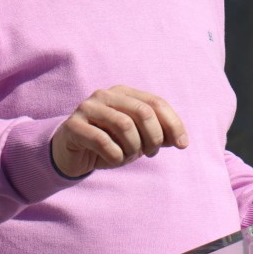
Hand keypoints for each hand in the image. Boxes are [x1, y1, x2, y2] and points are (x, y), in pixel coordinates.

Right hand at [51, 85, 188, 178]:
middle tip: (151, 154)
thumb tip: (181, 140)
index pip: (156, 103)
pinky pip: (102, 141)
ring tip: (130, 157)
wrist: (69, 155)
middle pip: (143, 112)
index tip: (183, 145)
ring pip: (124, 125)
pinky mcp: (73, 126)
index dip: (173, 124)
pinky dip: (115, 156)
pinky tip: (114, 160)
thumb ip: (157, 134)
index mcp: (124, 93)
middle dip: (154, 137)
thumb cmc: (109, 144)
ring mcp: (87, 108)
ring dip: (133, 148)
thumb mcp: (136, 139)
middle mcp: (106, 95)